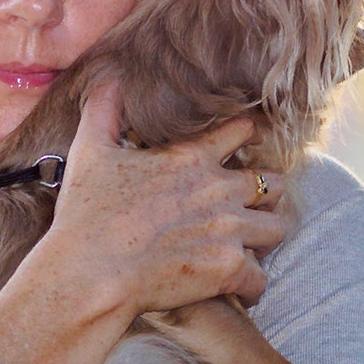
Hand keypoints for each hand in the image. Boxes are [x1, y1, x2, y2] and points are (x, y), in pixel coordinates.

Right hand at [43, 77, 285, 316]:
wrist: (89, 272)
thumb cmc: (86, 213)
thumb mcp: (88, 151)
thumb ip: (103, 110)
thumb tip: (108, 76)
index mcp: (190, 158)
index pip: (243, 131)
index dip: (248, 134)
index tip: (246, 143)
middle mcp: (218, 190)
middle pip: (273, 182)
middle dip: (264, 193)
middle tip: (246, 207)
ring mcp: (228, 230)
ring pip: (277, 228)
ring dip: (262, 237)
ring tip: (246, 246)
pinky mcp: (229, 268)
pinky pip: (261, 278)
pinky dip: (251, 284)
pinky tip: (236, 286)